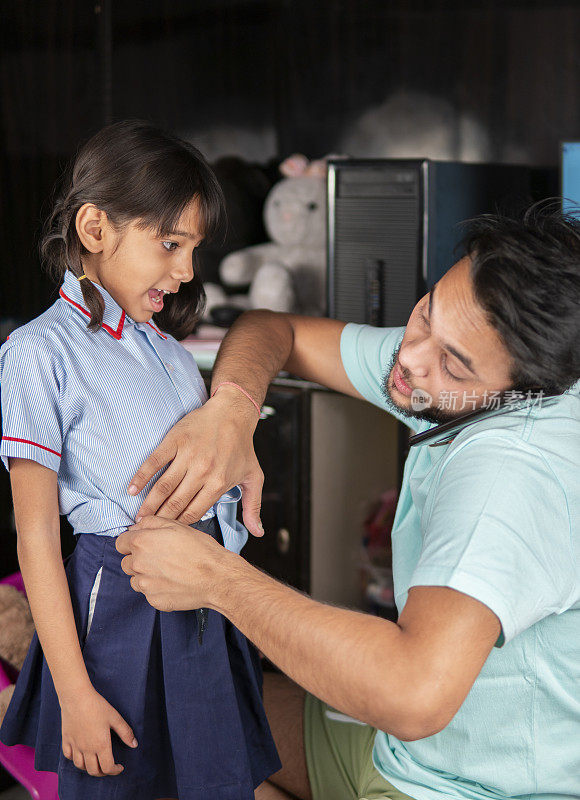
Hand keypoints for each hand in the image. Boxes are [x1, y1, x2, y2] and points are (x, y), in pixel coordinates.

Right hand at [61, 688, 137, 776]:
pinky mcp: (66, 740)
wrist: (77, 697)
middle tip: (109, 767)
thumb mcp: (115, 717)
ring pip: (80, 766)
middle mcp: (87, 749)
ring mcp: (75, 746)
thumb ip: (125, 732)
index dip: (115, 771)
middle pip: (93, 771)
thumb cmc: (97, 706)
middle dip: (103, 772)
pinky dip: (75, 759)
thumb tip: (134, 744)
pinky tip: (80, 754)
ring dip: (89, 768)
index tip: (120, 767)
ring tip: (96, 762)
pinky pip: (68, 756)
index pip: (107, 767)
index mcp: (100, 745)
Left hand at [116, 515, 234, 612]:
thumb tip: (138, 526)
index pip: (120, 542)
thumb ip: (151, 522)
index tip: (140, 543)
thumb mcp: (177, 525)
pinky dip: (156, 588)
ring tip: (167, 570)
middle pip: (125, 562)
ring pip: (135, 579)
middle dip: (137, 559)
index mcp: (142, 543)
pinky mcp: (154, 600)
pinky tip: (172, 581)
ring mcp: (145, 585)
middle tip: (158, 557)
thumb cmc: (201, 551)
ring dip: (145, 575)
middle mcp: (139, 564)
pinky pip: (148, 593)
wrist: (216, 577)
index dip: (131, 541)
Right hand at [127, 393, 264, 535]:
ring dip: (149, 504)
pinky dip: (141, 477)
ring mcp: (188, 455)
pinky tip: (131, 490)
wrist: (233, 412)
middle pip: (176, 503)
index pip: (194, 513)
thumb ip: (253, 506)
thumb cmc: (242, 446)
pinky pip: (154, 461)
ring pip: (163, 486)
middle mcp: (203, 470)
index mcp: (219, 483)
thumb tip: (258, 532)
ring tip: (138, 518)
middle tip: (146, 532)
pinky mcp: (175, 440)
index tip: (168, 536)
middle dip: (160, 521)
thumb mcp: (254, 477)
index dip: (179, 527)